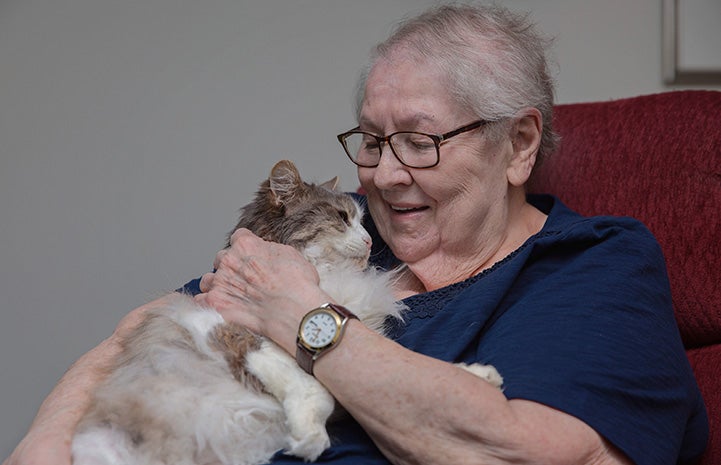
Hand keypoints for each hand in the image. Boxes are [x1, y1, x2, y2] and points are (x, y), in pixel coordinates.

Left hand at [195, 228, 329, 352]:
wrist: (293, 309)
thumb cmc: (297, 283)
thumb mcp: (290, 255)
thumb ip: (271, 250)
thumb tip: (267, 254)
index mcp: (246, 245)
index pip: (239, 237)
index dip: (246, 248)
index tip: (252, 257)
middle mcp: (229, 259)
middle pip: (222, 258)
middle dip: (231, 267)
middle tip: (246, 280)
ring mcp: (220, 282)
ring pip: (208, 279)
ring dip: (216, 285)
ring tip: (230, 295)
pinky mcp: (216, 303)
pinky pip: (201, 300)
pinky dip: (207, 303)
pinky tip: (219, 307)